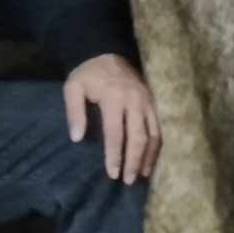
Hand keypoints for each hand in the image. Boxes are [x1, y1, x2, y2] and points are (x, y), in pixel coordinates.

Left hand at [64, 54, 161, 184]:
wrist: (109, 51)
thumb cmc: (88, 73)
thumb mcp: (73, 87)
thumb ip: (74, 112)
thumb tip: (76, 138)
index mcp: (114, 98)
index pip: (115, 133)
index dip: (115, 155)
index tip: (113, 174)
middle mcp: (135, 101)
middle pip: (138, 137)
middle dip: (134, 161)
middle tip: (129, 181)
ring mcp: (148, 101)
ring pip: (153, 134)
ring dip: (149, 156)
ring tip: (143, 175)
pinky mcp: (155, 102)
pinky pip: (160, 127)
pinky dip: (158, 145)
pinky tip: (153, 159)